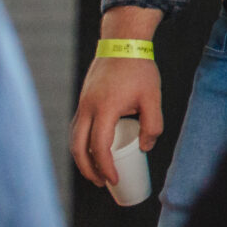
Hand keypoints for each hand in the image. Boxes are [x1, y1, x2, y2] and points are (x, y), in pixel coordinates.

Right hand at [70, 7, 163, 189]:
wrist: (122, 43)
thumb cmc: (139, 69)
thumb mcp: (152, 97)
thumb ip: (152, 124)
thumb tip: (144, 148)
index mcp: (104, 109)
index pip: (99, 147)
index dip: (105, 167)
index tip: (115, 179)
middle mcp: (87, 109)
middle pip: (78, 148)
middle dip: (88, 169)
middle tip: (102, 182)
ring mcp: (82, 105)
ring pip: (74, 139)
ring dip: (82, 158)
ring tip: (97, 171)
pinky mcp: (83, 101)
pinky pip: (77, 128)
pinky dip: (82, 144)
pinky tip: (93, 150)